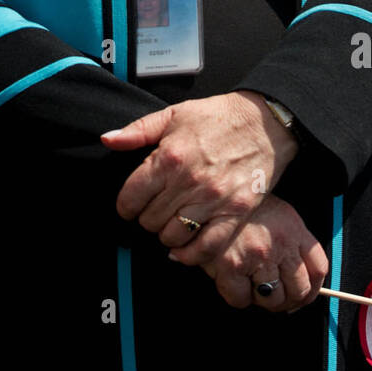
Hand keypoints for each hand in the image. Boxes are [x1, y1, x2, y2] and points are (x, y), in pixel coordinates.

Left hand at [101, 91, 297, 257]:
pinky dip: (191, 255)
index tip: (130, 204)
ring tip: (171, 223)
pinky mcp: (235, 213)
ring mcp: (213, 200)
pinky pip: (207, 248)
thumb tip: (107, 140)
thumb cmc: (218, 116)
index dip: (125, 205)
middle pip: (149, 220)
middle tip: (154, 210)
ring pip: (173, 237)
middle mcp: (189, 182)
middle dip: (146, 217)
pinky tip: (185, 248)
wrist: (264, 121)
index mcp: (169, 157)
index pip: (131, 197)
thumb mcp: (173, 115)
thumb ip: (137, 130)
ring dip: (166, 234)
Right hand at [174, 193, 327, 311]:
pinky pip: (241, 299)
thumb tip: (298, 281)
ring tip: (251, 287)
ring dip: (262, 299)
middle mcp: (280, 242)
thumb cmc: (239, 205)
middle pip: (298, 290)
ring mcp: (257, 255)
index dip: (312, 290)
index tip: (302, 296)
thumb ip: (289, 240)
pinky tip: (232, 284)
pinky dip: (238, 298)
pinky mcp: (231, 265)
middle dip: (287, 301)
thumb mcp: (274, 212)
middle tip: (273, 296)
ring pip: (271, 300)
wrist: (208, 193)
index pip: (318, 269)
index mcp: (293, 228)